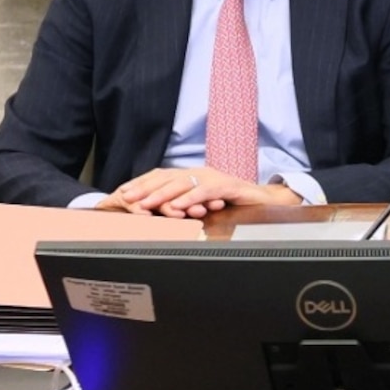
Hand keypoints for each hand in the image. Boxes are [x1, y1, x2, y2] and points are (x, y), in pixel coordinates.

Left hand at [106, 168, 304, 217]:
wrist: (267, 203)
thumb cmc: (236, 207)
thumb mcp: (204, 208)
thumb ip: (185, 208)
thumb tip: (161, 215)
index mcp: (192, 178)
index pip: (161, 178)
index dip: (141, 185)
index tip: (122, 195)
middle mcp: (200, 174)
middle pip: (166, 178)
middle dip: (144, 188)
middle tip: (126, 198)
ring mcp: (213, 178)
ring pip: (182, 183)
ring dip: (162, 194)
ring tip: (145, 203)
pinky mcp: (228, 186)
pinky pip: (206, 191)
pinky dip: (190, 198)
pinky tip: (178, 206)